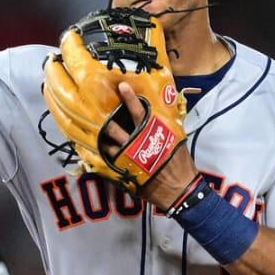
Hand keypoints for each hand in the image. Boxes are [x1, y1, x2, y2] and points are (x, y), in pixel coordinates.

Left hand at [104, 81, 197, 211]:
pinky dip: (101, 158)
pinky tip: (96, 155)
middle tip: (95, 113)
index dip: (130, 98)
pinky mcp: (124, 172)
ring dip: (101, 140)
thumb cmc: (180, 162)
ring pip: (108, 146)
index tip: (122, 86)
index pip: (139, 112)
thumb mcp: (176, 138)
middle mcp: (137, 143)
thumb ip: (164, 125)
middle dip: (105, 122)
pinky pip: (108, 163)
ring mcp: (128, 159)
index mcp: (152, 132)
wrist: (178, 189)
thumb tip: (162, 111)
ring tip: (96, 135)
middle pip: (115, 129)